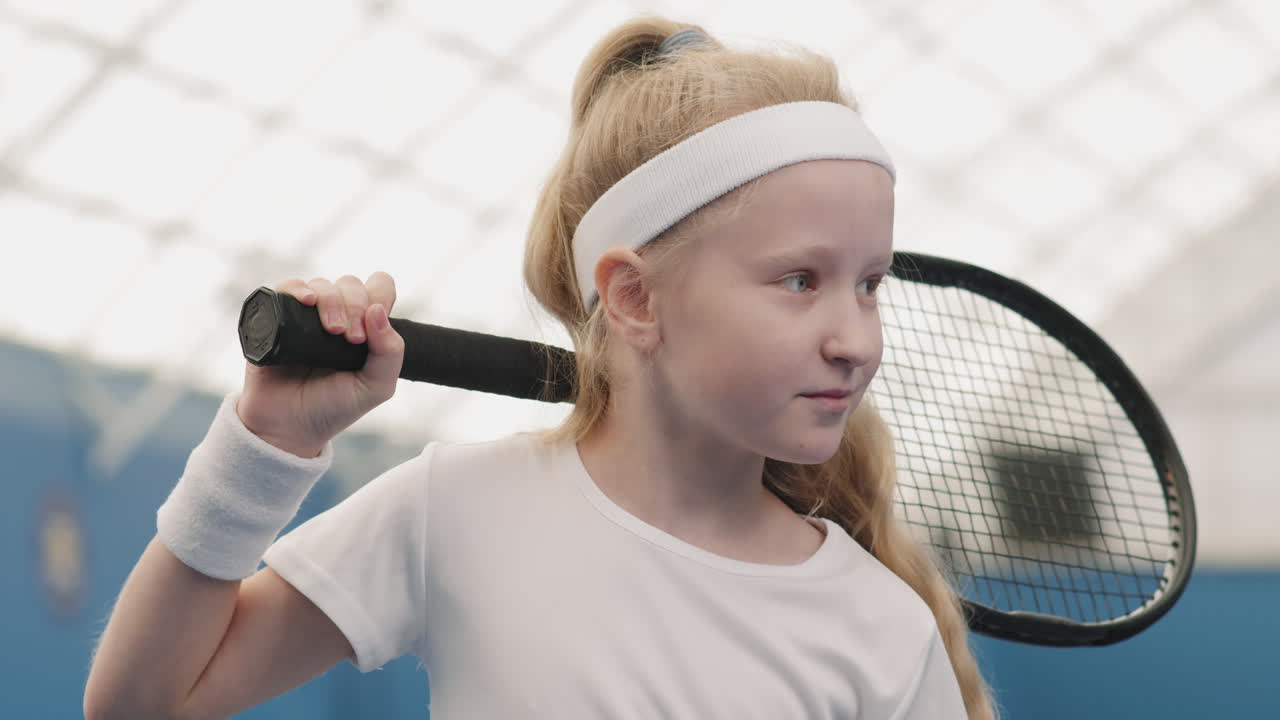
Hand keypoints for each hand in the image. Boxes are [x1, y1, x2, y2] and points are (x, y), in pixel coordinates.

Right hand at [236, 272, 403, 456]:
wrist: (288, 427)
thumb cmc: (334, 407)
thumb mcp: (375, 388)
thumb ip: (390, 354)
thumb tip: (378, 311)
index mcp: (364, 326)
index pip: (379, 289)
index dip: (380, 297)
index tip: (370, 331)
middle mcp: (336, 316)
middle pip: (351, 284)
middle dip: (355, 305)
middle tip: (351, 339)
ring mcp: (306, 316)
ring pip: (323, 285)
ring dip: (331, 300)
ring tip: (332, 331)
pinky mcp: (276, 319)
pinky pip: (286, 288)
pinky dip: (298, 288)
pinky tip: (307, 301)